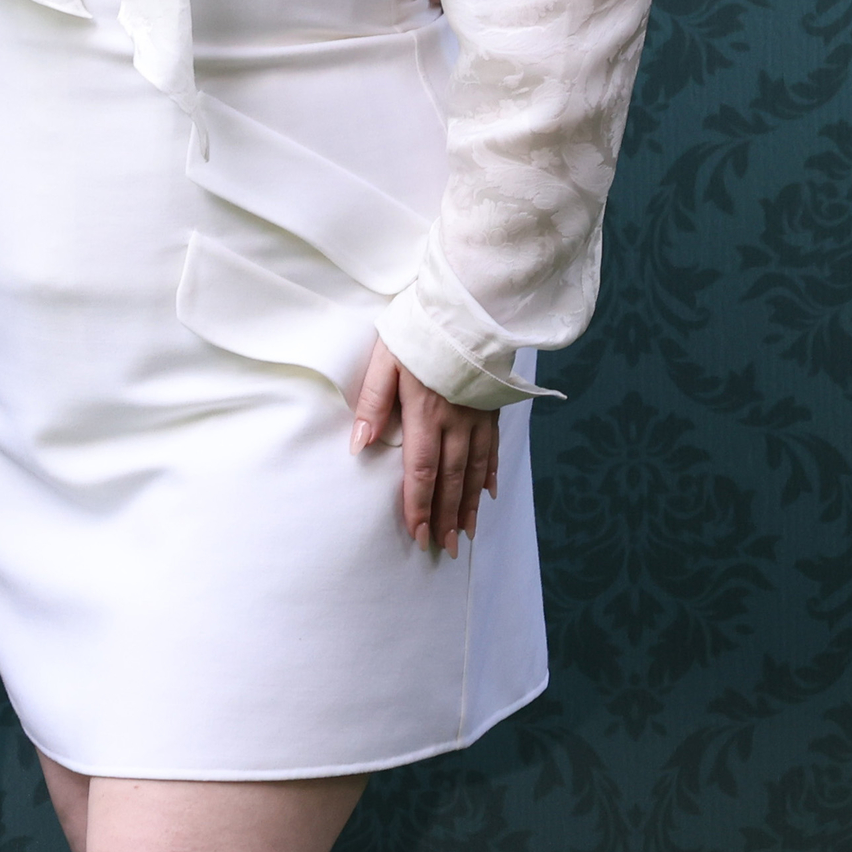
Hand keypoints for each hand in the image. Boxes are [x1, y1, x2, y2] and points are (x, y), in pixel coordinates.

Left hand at [350, 342, 496, 552]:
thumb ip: (372, 402)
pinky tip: (489, 493)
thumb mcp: (386, 358)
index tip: (418, 534)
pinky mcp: (490, 406)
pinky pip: (493, 447)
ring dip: (470, 504)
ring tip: (467, 533)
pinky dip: (491, 473)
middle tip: (446, 548)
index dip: (418, 506)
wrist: (468, 303)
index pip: (420, 471)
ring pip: (475, 469)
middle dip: (446, 516)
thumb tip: (358, 445)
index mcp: (426, 412)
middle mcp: (456, 421)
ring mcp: (477, 415)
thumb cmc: (420, 328)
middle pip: (450, 478)